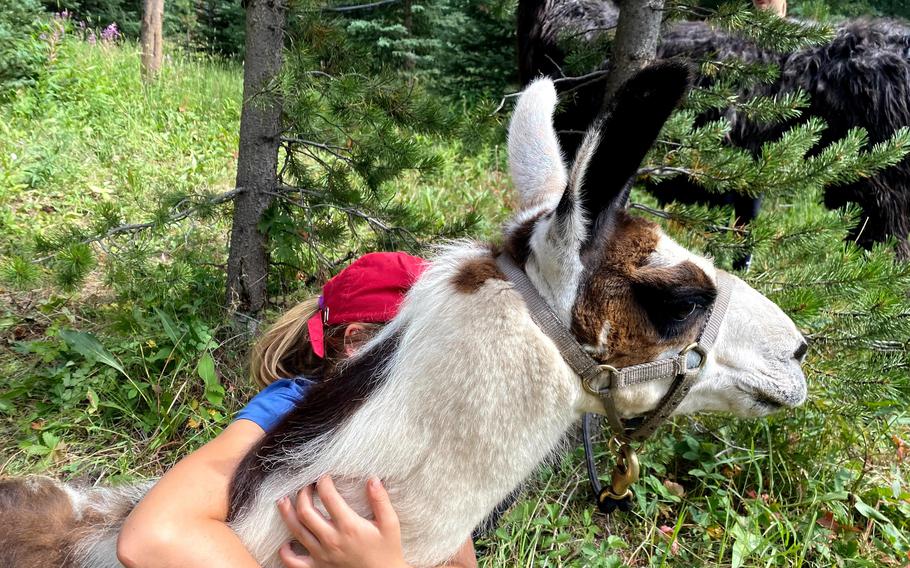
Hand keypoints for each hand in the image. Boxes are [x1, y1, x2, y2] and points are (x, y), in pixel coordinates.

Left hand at [277, 476, 409, 567]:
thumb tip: (372, 479)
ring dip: (287, 513)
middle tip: (306, 485)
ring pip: (296, 531)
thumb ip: (381, 501)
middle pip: (306, 511)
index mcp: (348, 526)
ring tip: (283, 500)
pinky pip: (293, 562)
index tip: (324, 476)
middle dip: (302, 493)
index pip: (328, 496)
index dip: (323, 482)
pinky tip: (285, 543)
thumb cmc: (387, 551)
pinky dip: (285, 552)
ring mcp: (321, 555)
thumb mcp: (390, 524)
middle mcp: (331, 540)